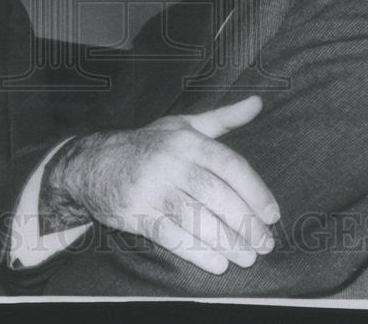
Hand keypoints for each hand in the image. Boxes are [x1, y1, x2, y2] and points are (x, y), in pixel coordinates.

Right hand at [39, 95, 279, 274]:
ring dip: (226, 242)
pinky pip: (171, 236)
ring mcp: (153, 189)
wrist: (94, 163)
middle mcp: (171, 162)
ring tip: (247, 257)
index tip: (273, 215)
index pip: (229, 165)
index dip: (255, 191)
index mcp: (187, 140)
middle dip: (245, 223)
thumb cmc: (150, 144)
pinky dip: (196, 252)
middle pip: (216, 195)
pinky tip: (217, 263)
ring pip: (196, 218)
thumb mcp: (184, 125)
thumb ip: (224, 118)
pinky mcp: (137, 214)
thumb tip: (258, 103)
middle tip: (265, 244)